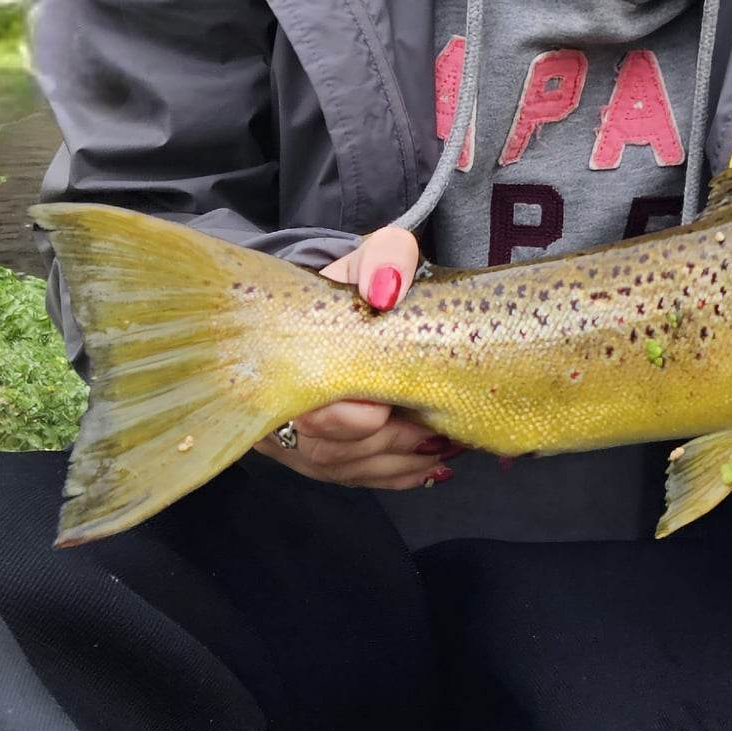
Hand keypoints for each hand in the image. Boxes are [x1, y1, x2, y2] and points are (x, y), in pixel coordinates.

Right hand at [251, 225, 458, 488]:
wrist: (363, 297)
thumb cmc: (369, 278)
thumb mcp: (380, 252)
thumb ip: (387, 258)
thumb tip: (384, 292)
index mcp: (289, 354)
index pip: (305, 409)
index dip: (348, 417)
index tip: (386, 407)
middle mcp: (284, 402)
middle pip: (327, 449)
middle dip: (389, 443)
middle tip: (437, 428)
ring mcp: (298, 433)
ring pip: (345, 469)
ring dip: (401, 462)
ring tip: (447, 445)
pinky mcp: (322, 453)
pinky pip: (357, 477)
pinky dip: (399, 474)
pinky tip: (433, 465)